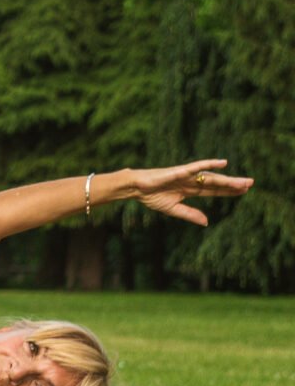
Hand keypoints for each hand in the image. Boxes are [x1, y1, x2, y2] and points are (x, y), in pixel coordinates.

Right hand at [131, 160, 252, 226]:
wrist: (136, 188)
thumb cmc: (151, 197)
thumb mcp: (173, 209)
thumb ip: (190, 214)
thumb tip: (206, 222)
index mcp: (190, 190)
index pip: (213, 191)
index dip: (228, 191)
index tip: (243, 192)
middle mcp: (192, 181)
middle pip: (216, 183)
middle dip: (233, 184)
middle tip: (251, 184)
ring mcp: (187, 175)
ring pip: (212, 177)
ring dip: (228, 179)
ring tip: (244, 181)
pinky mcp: (180, 171)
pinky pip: (198, 166)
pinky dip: (210, 164)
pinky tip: (223, 163)